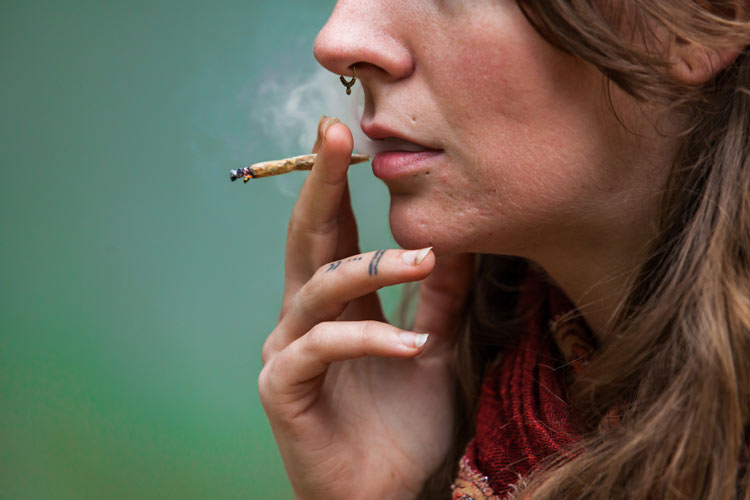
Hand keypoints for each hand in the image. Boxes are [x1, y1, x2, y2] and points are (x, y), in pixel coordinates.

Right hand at [259, 117, 473, 498]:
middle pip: (307, 240)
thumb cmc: (406, 426)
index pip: (334, 233)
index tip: (347, 133)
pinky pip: (321, 348)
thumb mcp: (435, 348)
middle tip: (336, 136)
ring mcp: (288, 352)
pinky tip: (411, 347)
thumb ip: (441, 297)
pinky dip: (368, 341)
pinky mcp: (283, 389)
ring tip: (421, 259)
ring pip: (318, 288)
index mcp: (337, 306)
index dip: (337, 183)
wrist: (391, 494)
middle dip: (322, 186)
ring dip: (370, 268)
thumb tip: (455, 238)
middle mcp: (303, 319)